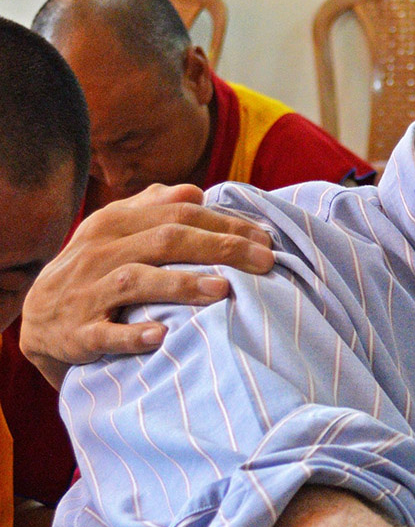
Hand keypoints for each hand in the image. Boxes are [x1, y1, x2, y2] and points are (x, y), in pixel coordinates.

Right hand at [20, 183, 274, 387]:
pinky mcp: (78, 333)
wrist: (38, 318)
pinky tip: (162, 336)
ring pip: (137, 280)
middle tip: (264, 261)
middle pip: (167, 241)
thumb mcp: (116, 232)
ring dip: (182, 285)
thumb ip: (153, 208)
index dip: (225, 224)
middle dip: (221, 248)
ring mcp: (87, 292)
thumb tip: (195, 190)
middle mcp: (100, 252)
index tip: (264, 238)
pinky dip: (133, 334)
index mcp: (114, 222)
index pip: (179, 214)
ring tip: (223, 290)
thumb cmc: (95, 269)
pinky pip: (106, 333)